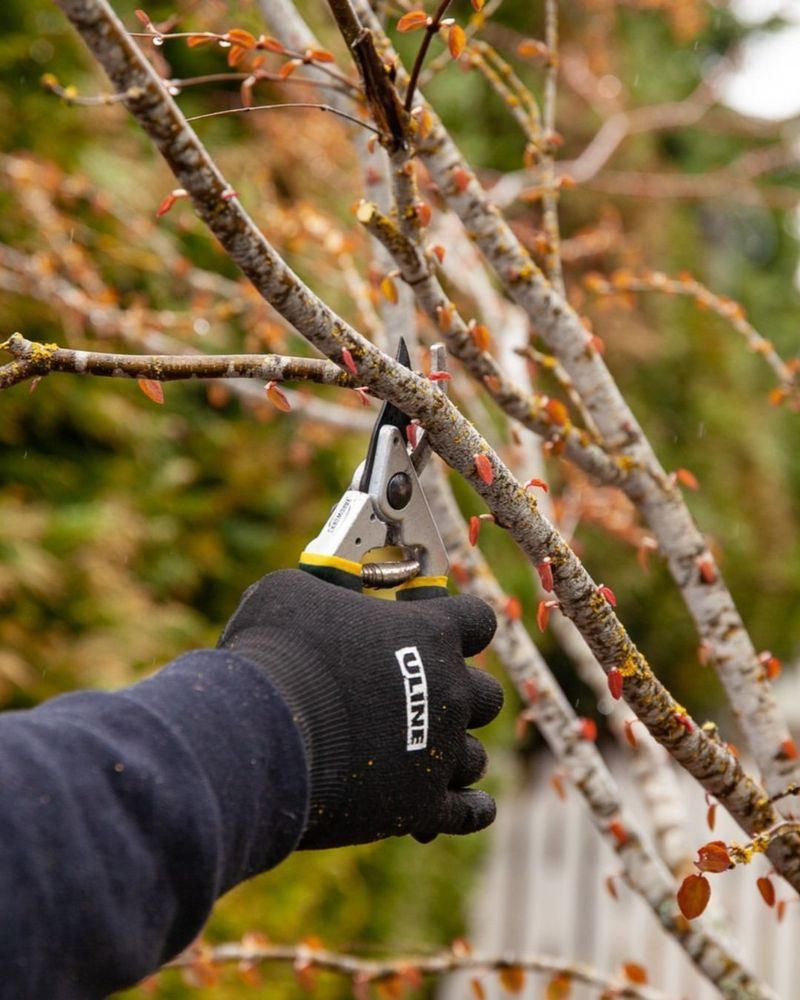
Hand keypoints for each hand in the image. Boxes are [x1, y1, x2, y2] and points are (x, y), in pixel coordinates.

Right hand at [218, 570, 502, 848]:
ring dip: (453, 752)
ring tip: (423, 754)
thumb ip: (327, 590)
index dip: (459, 624)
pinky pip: (467, 813)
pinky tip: (473, 806)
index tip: (437, 629)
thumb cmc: (275, 651)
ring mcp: (440, 751)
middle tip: (424, 698)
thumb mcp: (293, 593)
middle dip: (459, 695)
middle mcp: (450, 691)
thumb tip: (328, 590)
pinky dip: (470, 808)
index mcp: (430, 633)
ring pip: (474, 756)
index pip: (478, 620)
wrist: (262, 732)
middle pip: (486, 696)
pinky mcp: (421, 806)